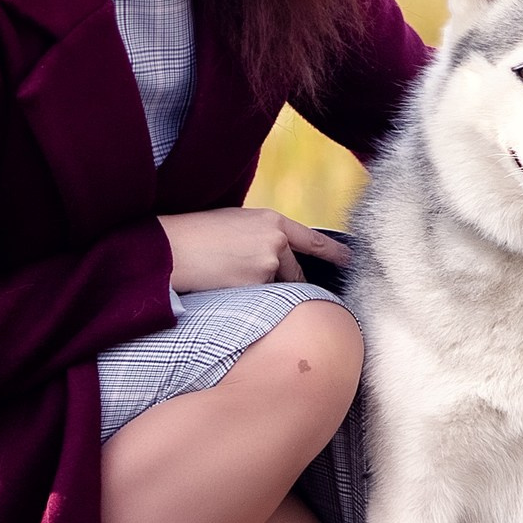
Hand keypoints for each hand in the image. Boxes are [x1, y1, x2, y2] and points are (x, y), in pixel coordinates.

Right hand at [157, 206, 349, 292]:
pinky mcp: (254, 288)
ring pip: (273, 289)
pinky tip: (222, 285)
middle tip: (240, 271)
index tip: (350, 260)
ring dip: (256, 289)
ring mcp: (267, 266)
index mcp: (273, 221)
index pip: (312, 241)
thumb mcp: (237, 224)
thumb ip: (264, 237)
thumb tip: (278, 258)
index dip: (334, 253)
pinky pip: (259, 302)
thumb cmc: (199, 234)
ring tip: (224, 272)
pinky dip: (245, 299)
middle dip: (276, 280)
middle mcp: (277, 242)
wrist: (172, 248)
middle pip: (292, 273)